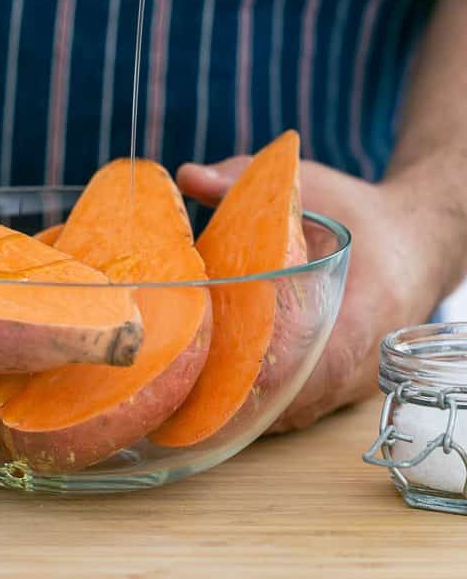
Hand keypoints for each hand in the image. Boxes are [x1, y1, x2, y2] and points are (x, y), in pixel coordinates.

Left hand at [176, 156, 445, 432]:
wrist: (410, 237)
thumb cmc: (356, 211)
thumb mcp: (309, 183)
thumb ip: (248, 178)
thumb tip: (189, 176)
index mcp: (368, 309)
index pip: (326, 363)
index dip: (274, 376)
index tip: (223, 373)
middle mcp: (364, 358)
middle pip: (299, 401)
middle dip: (239, 402)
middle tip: (180, 397)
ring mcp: (354, 380)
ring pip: (295, 414)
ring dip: (243, 412)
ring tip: (182, 406)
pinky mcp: (340, 386)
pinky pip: (297, 409)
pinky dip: (258, 405)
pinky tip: (209, 396)